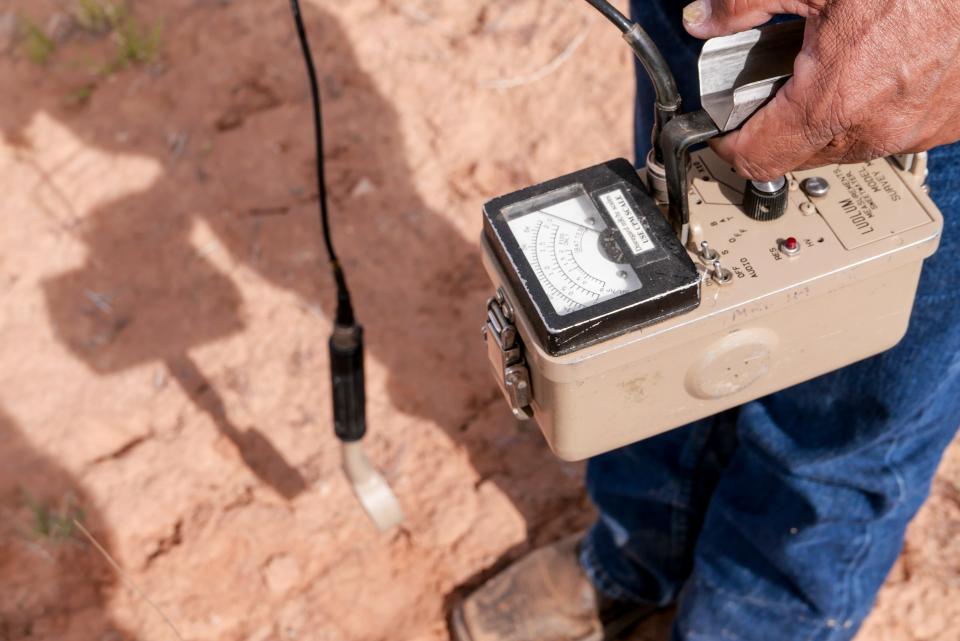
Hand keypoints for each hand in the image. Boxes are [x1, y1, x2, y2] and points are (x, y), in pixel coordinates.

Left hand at [681, 0, 959, 180]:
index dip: (729, 144)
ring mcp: (918, 130)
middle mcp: (877, 128)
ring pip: (847, 145)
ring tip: (835, 64)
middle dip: (778, 125)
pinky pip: (895, 132)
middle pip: (798, 155)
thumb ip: (745, 2)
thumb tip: (703, 18)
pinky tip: (880, 69)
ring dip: (829, 117)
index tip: (724, 130)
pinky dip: (877, 109)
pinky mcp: (950, 123)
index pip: (757, 159)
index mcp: (834, 101)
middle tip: (779, 80)